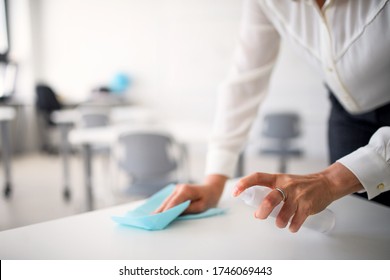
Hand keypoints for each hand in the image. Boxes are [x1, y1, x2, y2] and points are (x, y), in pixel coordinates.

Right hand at [154, 174, 226, 213]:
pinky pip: (169, 200)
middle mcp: (179, 188)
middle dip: (161, 211)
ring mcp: (177, 189)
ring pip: (167, 200)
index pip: (174, 202)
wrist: (211, 189)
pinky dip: (164, 206)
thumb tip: (176, 213)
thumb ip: (189, 209)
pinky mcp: (176, 192)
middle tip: (152, 220)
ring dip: (160, 209)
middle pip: (168, 201)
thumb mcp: (201, 207)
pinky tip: (158, 213)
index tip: (160, 217)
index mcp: (186, 190)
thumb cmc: (208, 198)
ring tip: (152, 218)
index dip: (167, 210)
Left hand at [233, 162, 362, 231]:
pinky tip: (292, 227)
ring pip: (284, 213)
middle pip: (270, 199)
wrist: (326, 183)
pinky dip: (293, 227)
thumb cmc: (301, 184)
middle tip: (260, 216)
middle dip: (263, 211)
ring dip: (280, 222)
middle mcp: (286, 186)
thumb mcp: (284, 181)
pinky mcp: (308, 205)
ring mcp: (298, 196)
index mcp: (277, 178)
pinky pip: (297, 220)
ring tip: (280, 224)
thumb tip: (258, 208)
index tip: (235, 193)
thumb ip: (271, 191)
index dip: (244, 184)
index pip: (257, 177)